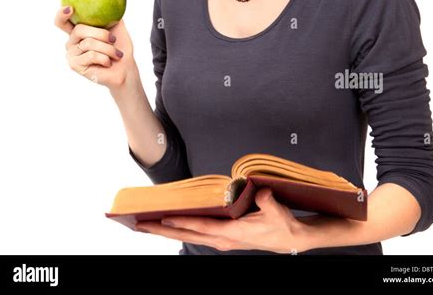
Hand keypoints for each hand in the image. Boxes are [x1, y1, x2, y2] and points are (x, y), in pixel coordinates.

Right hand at [54, 6, 136, 92]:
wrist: (125, 68)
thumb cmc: (120, 48)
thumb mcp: (117, 27)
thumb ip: (110, 13)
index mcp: (79, 30)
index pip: (62, 21)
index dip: (62, 14)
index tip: (70, 8)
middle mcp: (72, 41)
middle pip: (79, 29)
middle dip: (101, 34)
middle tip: (113, 40)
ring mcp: (71, 53)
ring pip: (88, 43)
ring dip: (108, 48)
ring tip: (116, 54)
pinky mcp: (74, 65)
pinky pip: (90, 55)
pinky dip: (105, 58)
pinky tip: (108, 63)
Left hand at [134, 188, 309, 253]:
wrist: (291, 238)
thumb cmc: (282, 225)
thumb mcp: (277, 212)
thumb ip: (267, 203)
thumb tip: (261, 193)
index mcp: (232, 233)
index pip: (201, 227)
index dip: (182, 223)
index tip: (162, 219)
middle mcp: (223, 238)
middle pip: (188, 234)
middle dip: (163, 231)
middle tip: (141, 225)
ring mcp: (222, 239)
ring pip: (190, 236)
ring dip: (169, 231)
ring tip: (149, 225)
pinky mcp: (224, 237)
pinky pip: (198, 234)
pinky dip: (183, 229)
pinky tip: (173, 225)